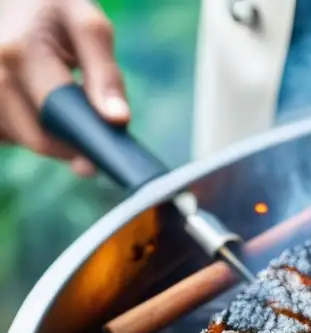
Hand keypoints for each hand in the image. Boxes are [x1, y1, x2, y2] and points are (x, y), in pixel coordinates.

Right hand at [0, 0, 128, 173]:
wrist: (16, 0)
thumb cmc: (55, 10)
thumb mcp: (88, 26)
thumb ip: (105, 74)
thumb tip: (117, 119)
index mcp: (19, 52)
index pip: (56, 116)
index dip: (82, 143)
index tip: (101, 158)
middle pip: (37, 138)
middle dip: (70, 146)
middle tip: (93, 137)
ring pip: (21, 140)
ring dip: (50, 138)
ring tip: (65, 108)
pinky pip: (6, 133)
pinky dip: (28, 130)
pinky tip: (40, 109)